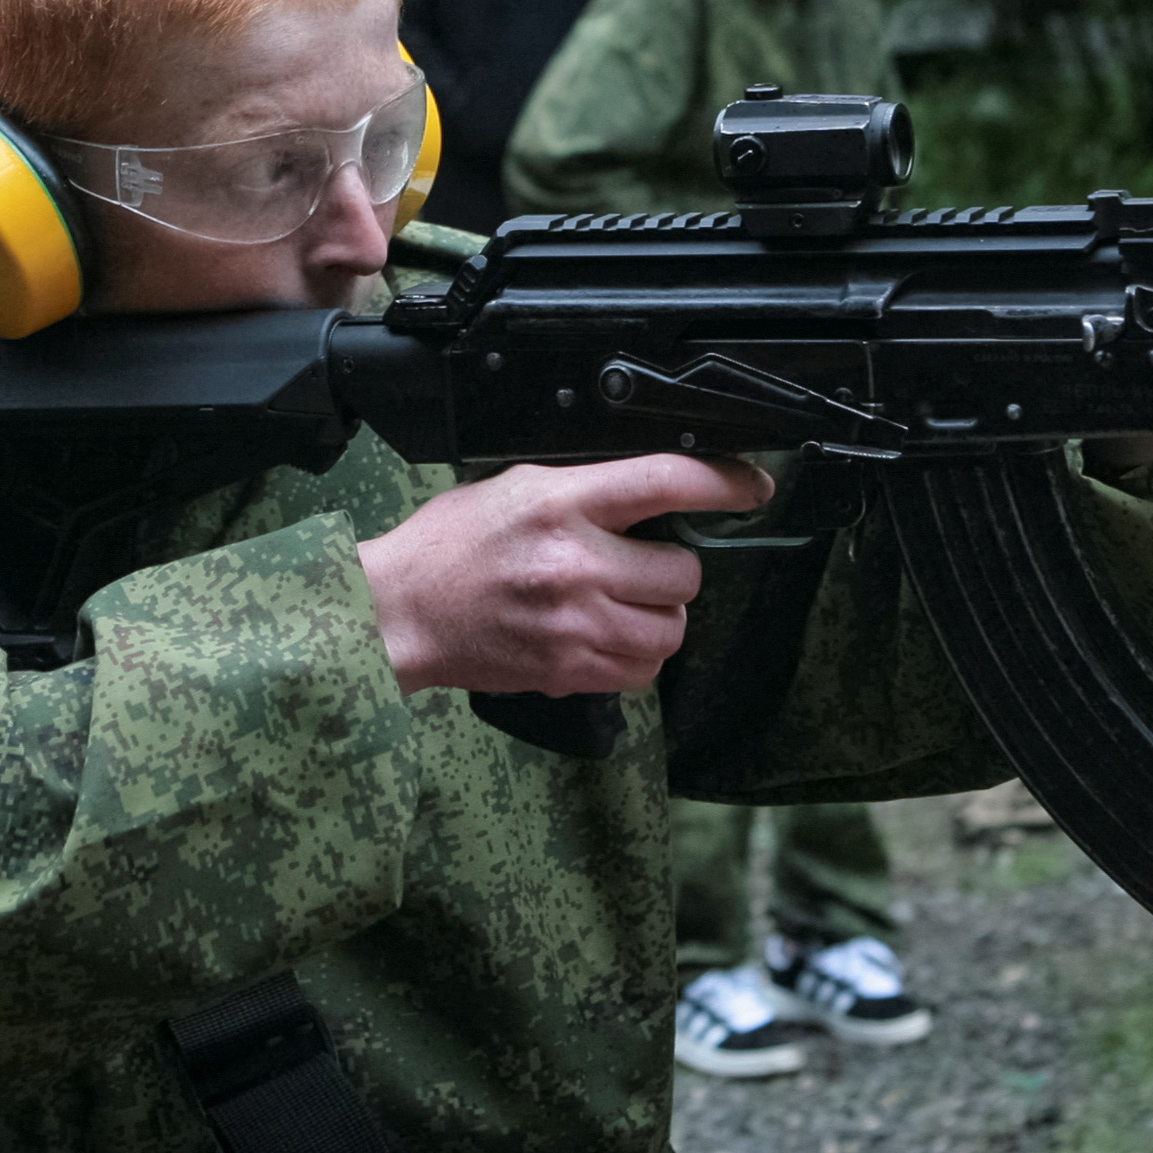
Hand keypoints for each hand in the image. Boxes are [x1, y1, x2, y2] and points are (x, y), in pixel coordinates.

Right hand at [357, 453, 776, 698]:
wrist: (400, 613)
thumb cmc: (450, 547)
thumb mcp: (517, 487)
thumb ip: (584, 490)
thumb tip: (653, 493)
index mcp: (561, 502)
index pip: (666, 481)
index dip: (725, 482)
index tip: (752, 486)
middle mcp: (576, 563)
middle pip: (683, 571)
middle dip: (670, 570)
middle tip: (640, 566)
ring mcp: (575, 623)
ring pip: (672, 628)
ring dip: (659, 617)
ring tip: (623, 606)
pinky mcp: (569, 670)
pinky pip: (642, 671)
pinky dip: (636, 657)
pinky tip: (604, 637)